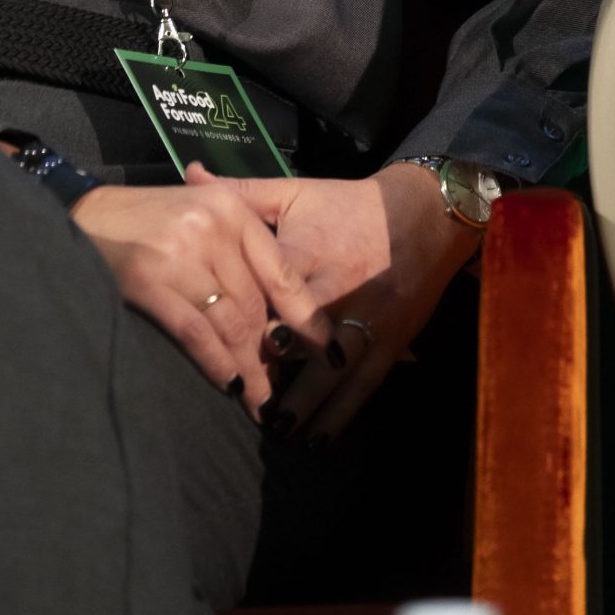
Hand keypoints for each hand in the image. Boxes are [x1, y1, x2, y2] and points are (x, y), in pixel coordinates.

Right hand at [68, 180, 333, 417]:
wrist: (87, 215)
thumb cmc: (152, 218)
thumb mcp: (205, 213)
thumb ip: (243, 249)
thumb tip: (282, 312)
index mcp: (232, 208)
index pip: (281, 273)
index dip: (307, 319)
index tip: (327, 354)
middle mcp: (213, 228)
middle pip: (256, 306)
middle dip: (272, 354)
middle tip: (284, 390)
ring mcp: (180, 255)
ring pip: (230, 324)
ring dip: (248, 369)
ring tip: (260, 401)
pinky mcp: (149, 282)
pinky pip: (195, 333)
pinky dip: (215, 364)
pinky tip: (228, 386)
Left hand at [187, 160, 480, 441]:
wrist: (423, 215)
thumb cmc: (347, 205)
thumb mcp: (295, 191)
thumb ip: (241, 191)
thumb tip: (190, 173)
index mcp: (308, 249)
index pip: (267, 289)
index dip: (240, 316)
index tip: (212, 341)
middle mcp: (338, 288)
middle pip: (296, 337)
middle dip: (268, 371)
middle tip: (238, 399)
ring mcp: (367, 320)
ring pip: (329, 370)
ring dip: (301, 404)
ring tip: (272, 429)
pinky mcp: (390, 344)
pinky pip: (364, 386)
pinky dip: (340, 416)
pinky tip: (317, 441)